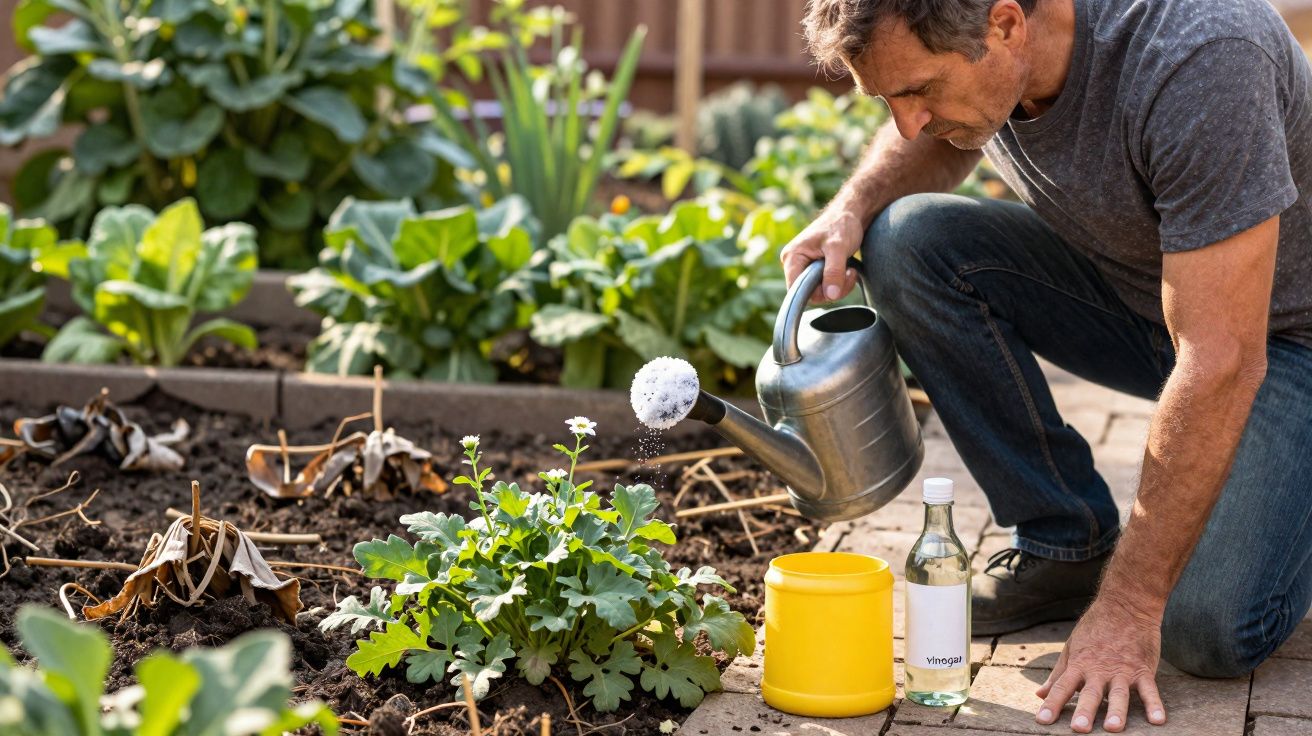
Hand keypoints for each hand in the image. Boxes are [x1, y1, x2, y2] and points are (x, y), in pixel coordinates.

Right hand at [780, 208, 863, 303]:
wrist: (851, 214)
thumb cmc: (841, 225)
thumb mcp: (838, 248)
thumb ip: (834, 272)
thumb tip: (831, 295)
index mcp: (792, 257)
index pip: (796, 290)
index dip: (816, 293)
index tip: (836, 285)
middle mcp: (794, 264)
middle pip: (809, 293)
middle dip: (832, 289)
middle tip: (848, 274)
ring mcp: (804, 267)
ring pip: (819, 292)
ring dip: (839, 286)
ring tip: (849, 270)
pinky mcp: (815, 269)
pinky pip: (824, 286)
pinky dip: (839, 283)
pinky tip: (847, 270)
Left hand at [1035, 594, 1167, 732]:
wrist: (1126, 605)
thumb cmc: (1095, 629)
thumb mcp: (1072, 648)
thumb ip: (1058, 674)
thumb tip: (1039, 694)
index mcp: (1080, 665)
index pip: (1062, 687)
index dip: (1051, 704)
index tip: (1041, 721)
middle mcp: (1099, 669)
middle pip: (1091, 693)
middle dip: (1084, 711)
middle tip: (1079, 729)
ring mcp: (1123, 670)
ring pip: (1119, 694)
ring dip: (1117, 711)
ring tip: (1114, 728)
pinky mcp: (1143, 669)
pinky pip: (1150, 690)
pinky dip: (1155, 705)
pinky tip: (1158, 720)